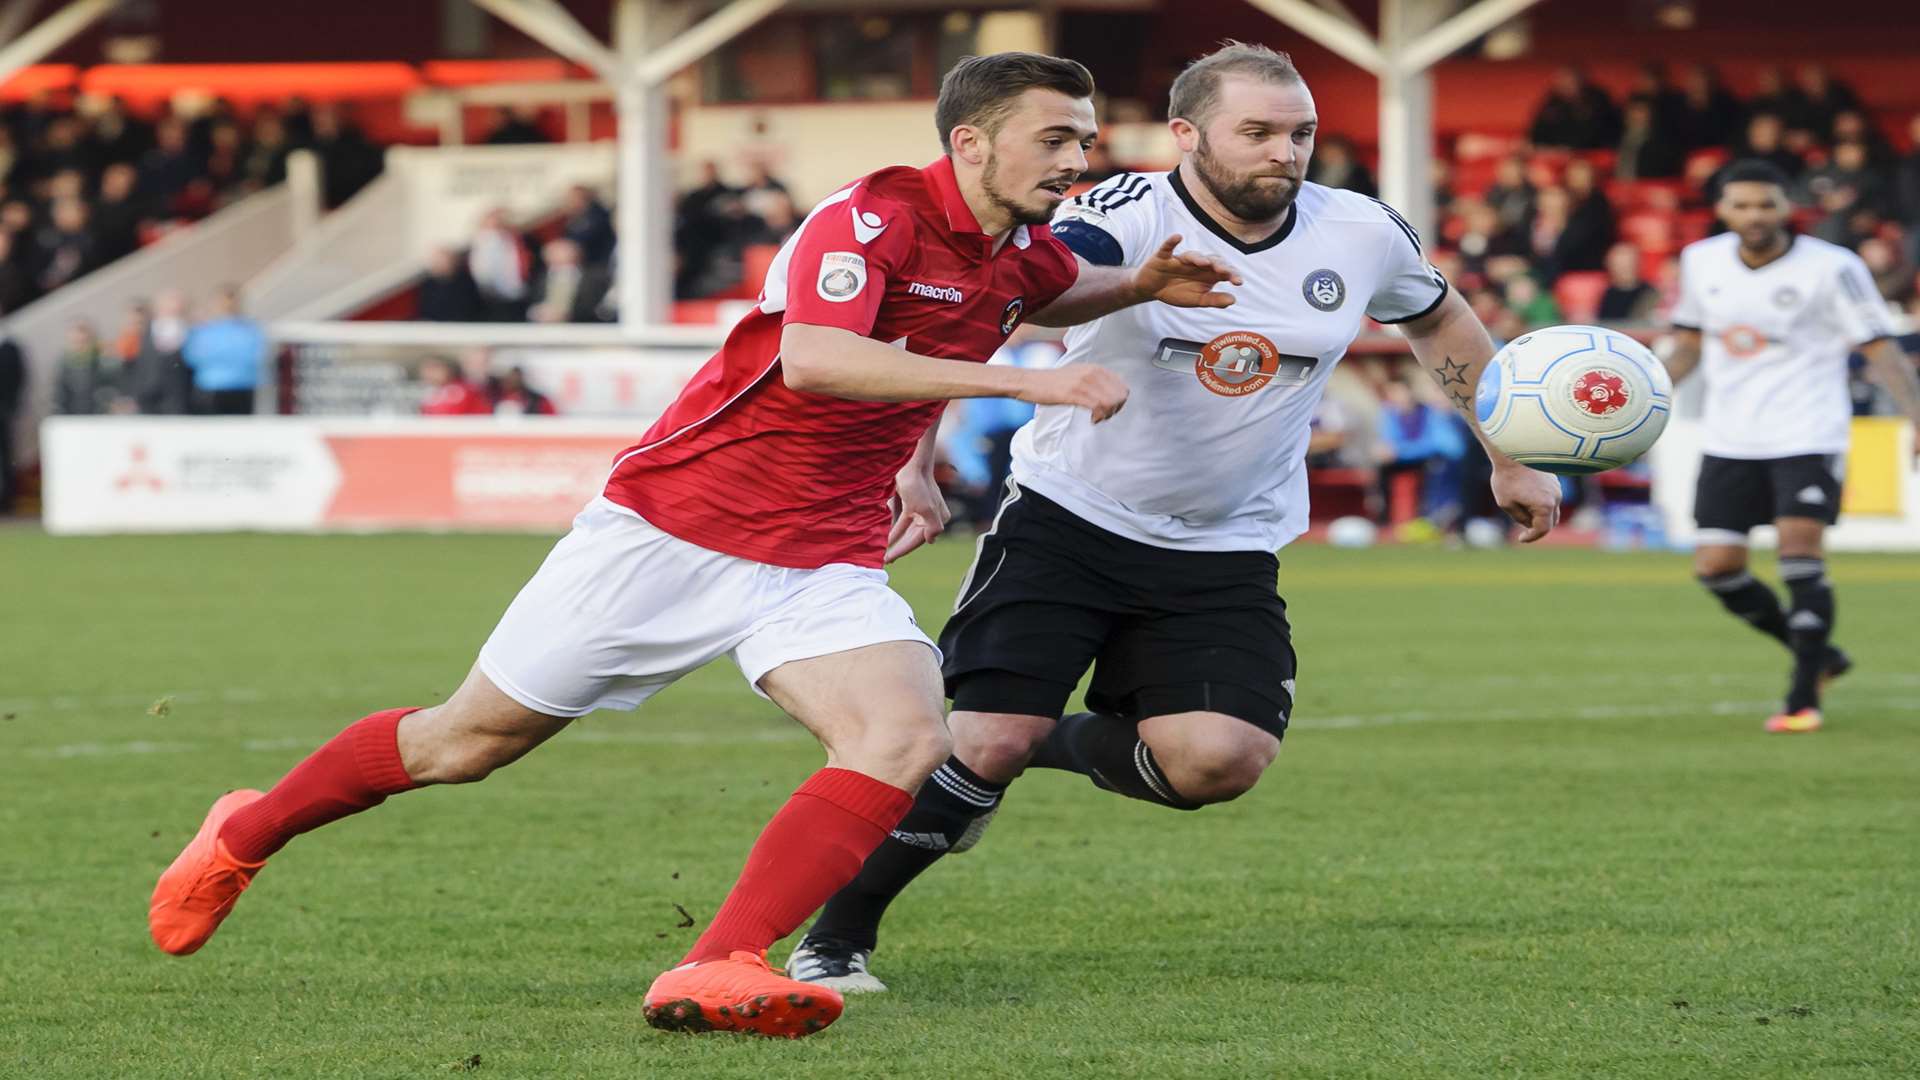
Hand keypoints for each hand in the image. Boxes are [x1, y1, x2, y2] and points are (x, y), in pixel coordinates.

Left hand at [885, 467, 950, 562]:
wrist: (913, 462)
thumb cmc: (918, 484)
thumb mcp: (926, 507)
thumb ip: (933, 526)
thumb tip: (931, 541)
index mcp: (936, 519)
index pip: (916, 541)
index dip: (901, 550)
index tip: (887, 559)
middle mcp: (931, 517)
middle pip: (911, 538)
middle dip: (898, 548)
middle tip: (884, 560)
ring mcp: (921, 511)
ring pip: (905, 531)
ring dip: (895, 540)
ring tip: (883, 550)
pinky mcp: (912, 504)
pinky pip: (902, 521)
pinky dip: (893, 528)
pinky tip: (885, 535)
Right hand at [1013, 363, 1129, 422]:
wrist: (1030, 381)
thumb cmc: (1052, 383)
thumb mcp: (1077, 375)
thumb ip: (1093, 380)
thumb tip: (1110, 395)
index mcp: (1095, 368)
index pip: (1122, 386)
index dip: (1119, 402)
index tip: (1109, 410)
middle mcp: (1092, 372)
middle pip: (1120, 395)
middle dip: (1115, 410)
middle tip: (1103, 416)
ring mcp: (1083, 382)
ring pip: (1110, 402)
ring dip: (1106, 415)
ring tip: (1097, 419)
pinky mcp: (1074, 392)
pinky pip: (1097, 406)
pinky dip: (1098, 417)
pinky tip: (1091, 420)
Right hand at [1133, 235, 1240, 308]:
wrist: (1152, 289)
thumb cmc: (1177, 291)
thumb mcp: (1197, 299)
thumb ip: (1214, 300)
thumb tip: (1233, 300)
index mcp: (1206, 273)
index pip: (1223, 271)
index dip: (1232, 274)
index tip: (1239, 282)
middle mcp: (1196, 264)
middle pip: (1210, 260)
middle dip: (1219, 265)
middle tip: (1226, 272)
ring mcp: (1180, 259)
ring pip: (1191, 255)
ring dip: (1198, 258)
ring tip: (1205, 263)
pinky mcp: (1163, 257)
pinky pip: (1167, 247)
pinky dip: (1171, 242)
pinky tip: (1177, 237)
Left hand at [1491, 459, 1560, 542]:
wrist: (1512, 451)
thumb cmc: (1507, 478)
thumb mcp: (1506, 503)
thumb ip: (1519, 517)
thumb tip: (1529, 524)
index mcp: (1545, 506)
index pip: (1543, 529)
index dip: (1532, 537)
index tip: (1521, 539)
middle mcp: (1555, 497)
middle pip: (1551, 521)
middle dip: (1538, 528)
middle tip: (1523, 530)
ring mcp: (1556, 487)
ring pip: (1551, 509)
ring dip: (1539, 515)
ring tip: (1520, 510)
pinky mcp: (1553, 480)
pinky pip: (1550, 497)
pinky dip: (1541, 503)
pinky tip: (1525, 497)